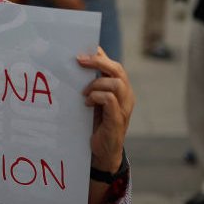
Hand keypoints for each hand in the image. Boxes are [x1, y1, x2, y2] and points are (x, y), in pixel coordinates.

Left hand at [78, 47, 133, 172]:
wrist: (102, 152)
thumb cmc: (96, 124)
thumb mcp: (94, 101)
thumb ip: (91, 85)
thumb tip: (76, 65)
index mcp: (121, 88)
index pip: (114, 65)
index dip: (100, 55)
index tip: (81, 51)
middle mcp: (126, 95)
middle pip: (117, 69)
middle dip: (97, 62)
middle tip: (79, 61)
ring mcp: (124, 107)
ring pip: (116, 83)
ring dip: (96, 84)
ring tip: (84, 94)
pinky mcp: (117, 119)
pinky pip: (110, 99)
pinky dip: (96, 97)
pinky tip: (87, 103)